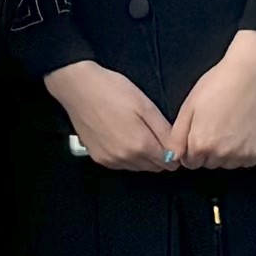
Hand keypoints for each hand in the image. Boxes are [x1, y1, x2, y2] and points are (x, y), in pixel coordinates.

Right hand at [42, 60, 177, 168]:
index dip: (173, 151)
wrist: (78, 88)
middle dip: (158, 154)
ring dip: (142, 156)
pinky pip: (121, 164)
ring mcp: (110, 160)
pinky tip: (121, 136)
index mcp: (141, 145)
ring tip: (134, 131)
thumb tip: (178, 152)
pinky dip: (126, 155)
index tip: (168, 137)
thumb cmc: (112, 90)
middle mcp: (125, 158)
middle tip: (151, 131)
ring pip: (138, 167)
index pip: (170, 163)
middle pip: (154, 167)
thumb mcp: (146, 105)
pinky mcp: (98, 158)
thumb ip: (164, 132)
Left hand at [166, 31, 255, 172]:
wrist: (251, 76)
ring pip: (226, 164)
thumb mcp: (188, 107)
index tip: (199, 132)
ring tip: (229, 126)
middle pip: (208, 164)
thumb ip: (177, 137)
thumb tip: (173, 158)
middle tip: (215, 125)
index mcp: (200, 145)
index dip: (192, 148)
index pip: (190, 162)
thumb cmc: (217, 86)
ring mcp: (241, 155)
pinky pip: (244, 162)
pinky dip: (242, 151)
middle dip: (208, 150)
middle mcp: (220, 154)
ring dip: (225, 153)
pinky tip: (242, 131)